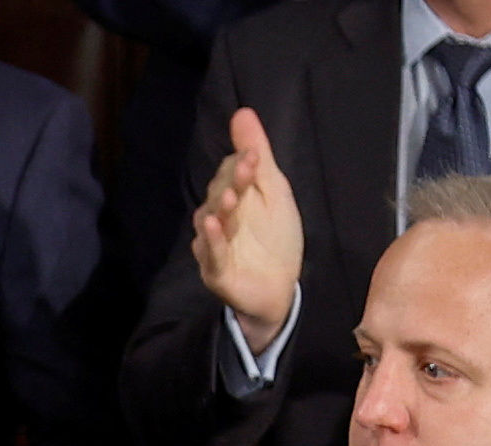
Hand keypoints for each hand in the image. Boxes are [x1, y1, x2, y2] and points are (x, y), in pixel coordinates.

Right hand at [193, 106, 304, 353]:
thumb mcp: (274, 191)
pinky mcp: (216, 271)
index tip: (255, 156)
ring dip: (221, 209)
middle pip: (219, 195)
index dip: (242, 165)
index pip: (230, 174)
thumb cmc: (276, 238)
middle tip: (247, 173)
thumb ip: (257, 155)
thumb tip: (242, 112)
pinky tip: (216, 226)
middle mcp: (219, 218)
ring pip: (211, 222)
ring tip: (231, 199)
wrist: (280, 288)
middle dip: (232, 184)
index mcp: (233, 197)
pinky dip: (213, 240)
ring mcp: (214, 245)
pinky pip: (211, 253)